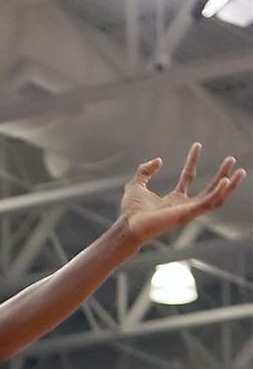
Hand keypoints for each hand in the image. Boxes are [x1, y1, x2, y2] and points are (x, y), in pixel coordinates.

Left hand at [120, 143, 245, 245]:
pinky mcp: (189, 214)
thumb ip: (145, 171)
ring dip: (229, 185)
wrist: (129, 224)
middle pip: (209, 188)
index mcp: (174, 199)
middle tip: (231, 159)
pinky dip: (219, 193)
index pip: (188, 177)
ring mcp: (188, 211)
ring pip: (216, 198)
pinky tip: (225, 181)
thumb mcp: (136, 184)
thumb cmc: (131, 210)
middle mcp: (184, 205)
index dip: (192, 161)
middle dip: (221, 174)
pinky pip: (209, 204)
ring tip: (240, 171)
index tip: (197, 145)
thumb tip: (158, 160)